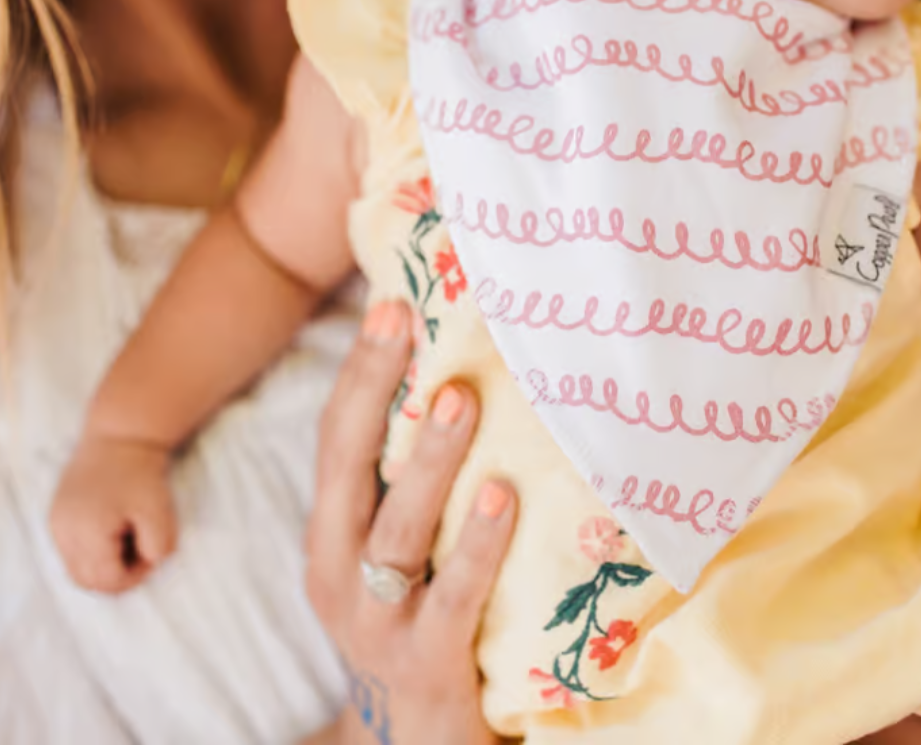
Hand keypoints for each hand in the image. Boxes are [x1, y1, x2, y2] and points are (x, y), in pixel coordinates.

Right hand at [49, 432, 177, 593]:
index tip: (153, 553)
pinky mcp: (56, 516)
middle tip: (141, 549)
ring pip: (77, 568)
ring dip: (104, 564)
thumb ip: (158, 546)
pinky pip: (71, 550)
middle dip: (117, 574)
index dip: (135, 576)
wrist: (120, 436)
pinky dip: (93, 550)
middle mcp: (63, 533)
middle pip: (87, 580)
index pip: (107, 580)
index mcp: (86, 533)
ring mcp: (56, 524)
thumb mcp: (159, 511)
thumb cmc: (140, 473)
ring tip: (129, 535)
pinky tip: (115, 528)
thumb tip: (150, 563)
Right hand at [305, 302, 516, 744]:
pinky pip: (454, 597)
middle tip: (405, 323)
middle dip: (373, 390)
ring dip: (428, 462)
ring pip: (397, 530)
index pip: (336, 439)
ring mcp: (379, 621)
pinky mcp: (429, 663)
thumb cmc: (414, 613)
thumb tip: (458, 374)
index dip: (360, 371)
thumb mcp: (394, 549)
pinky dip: (476, 546)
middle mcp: (339, 571)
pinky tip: (502, 497)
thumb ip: (408, 480)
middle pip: (348, 468)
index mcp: (331, 533)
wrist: (415, 738)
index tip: (390, 306)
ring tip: (458, 399)